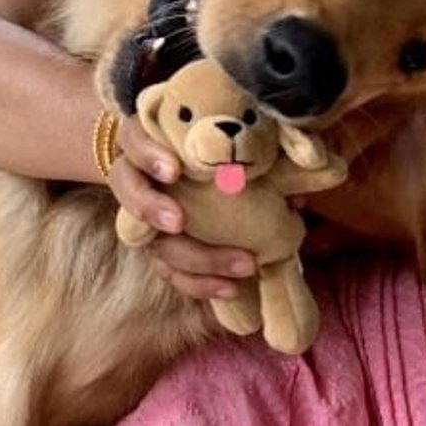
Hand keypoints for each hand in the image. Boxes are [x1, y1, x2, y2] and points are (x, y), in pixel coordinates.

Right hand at [108, 115, 257, 299]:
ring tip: (240, 266)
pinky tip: (231, 288)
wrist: (183, 162)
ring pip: (152, 243)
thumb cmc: (205, 141)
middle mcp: (136, 178)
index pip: (133, 141)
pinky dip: (199, 283)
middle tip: (179, 221)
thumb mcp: (225, 137)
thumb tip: (296, 193)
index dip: (148, 155)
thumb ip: (254, 152)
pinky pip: (170, 272)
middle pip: (129, 193)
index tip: (174, 170)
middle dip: (151, 208)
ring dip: (194, 258)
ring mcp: (143, 218)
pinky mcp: (157, 248)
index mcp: (145, 140)